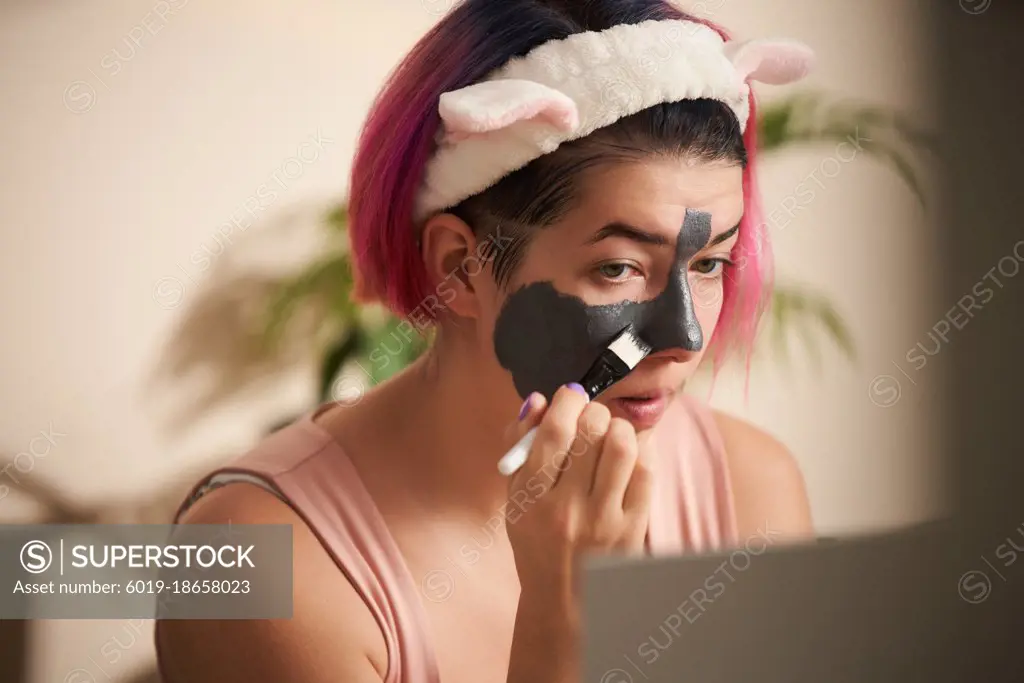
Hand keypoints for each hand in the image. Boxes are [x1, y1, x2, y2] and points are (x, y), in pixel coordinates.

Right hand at [504, 384, 653, 596]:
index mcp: (532, 497)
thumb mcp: (515, 497)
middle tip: (590, 417)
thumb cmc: (536, 540)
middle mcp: (568, 508)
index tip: (570, 395)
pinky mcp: (633, 528)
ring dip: (619, 427)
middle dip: (593, 411)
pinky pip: (646, 472)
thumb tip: (538, 400)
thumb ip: (521, 446)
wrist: (563, 599)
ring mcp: (604, 519)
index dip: (567, 400)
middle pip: (591, 431)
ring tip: (611, 434)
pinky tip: (629, 455)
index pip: (554, 431)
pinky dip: (641, 451)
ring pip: (623, 446)